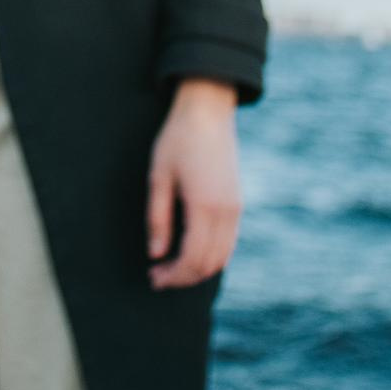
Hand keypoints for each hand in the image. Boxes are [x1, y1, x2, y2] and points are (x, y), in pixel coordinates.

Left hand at [146, 77, 242, 289]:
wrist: (208, 111)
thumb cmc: (178, 140)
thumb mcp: (158, 176)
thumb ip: (157, 218)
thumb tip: (155, 254)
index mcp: (204, 206)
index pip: (191, 259)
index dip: (172, 275)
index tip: (152, 277)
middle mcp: (226, 212)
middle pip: (209, 264)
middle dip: (183, 277)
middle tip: (158, 277)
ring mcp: (236, 208)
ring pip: (222, 257)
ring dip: (198, 269)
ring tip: (173, 268)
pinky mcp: (238, 203)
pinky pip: (229, 242)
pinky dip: (211, 256)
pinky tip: (190, 251)